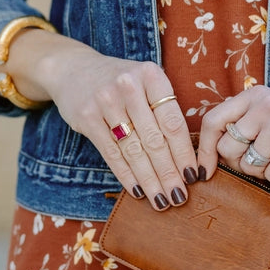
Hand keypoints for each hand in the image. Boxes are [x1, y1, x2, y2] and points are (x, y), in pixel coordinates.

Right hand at [39, 46, 199, 209]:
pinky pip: (112, 153)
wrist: (75, 69)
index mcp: (151, 75)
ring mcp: (105, 101)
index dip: (184, 153)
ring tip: (161, 200)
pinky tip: (139, 191)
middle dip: (169, 173)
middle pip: (154, 139)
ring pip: (133, 150)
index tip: (193, 177)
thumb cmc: (122, 84)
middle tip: (179, 196)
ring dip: (150, 180)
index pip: (173, 122)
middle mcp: (129, 85)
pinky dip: (127, 175)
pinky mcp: (87, 117)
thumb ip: (165, 110)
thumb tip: (187, 158)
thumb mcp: (146, 83)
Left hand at [197, 86, 269, 184]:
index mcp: (253, 96)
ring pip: (250, 165)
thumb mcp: (269, 115)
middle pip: (227, 148)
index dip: (204, 150)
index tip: (204, 171)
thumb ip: (242, 125)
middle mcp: (265, 104)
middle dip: (241, 164)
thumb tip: (207, 156)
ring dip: (266, 172)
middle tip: (264, 160)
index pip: (212, 121)